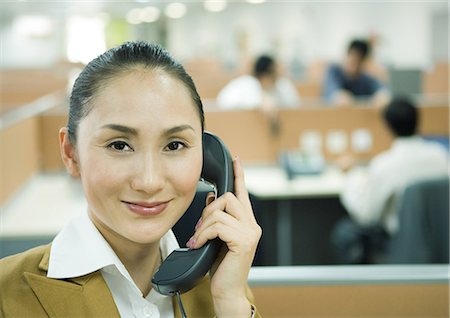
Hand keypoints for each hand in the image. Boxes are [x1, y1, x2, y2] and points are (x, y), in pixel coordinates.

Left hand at [187, 156, 261, 315]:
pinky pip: (217, 225)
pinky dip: (204, 234)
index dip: (239, 175)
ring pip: (220, 211)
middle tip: (200, 228)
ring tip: (198, 240)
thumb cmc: (221, 267)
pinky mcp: (243, 241)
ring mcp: (250, 232)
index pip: (243, 193)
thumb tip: (211, 196)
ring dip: (203, 226)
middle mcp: (252, 224)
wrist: (226, 292)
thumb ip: (217, 218)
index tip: (236, 159)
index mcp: (246, 222)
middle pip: (228, 197)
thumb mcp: (217, 238)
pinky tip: (200, 245)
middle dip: (209, 210)